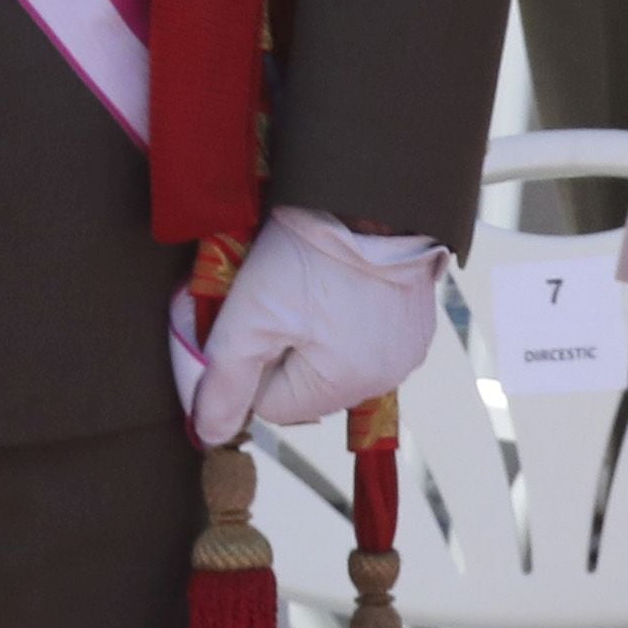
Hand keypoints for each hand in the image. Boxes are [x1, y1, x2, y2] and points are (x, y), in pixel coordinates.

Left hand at [176, 207, 447, 448]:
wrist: (369, 192)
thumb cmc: (309, 252)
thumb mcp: (250, 314)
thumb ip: (224, 380)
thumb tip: (208, 436)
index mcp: (344, 385)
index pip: (272, 404)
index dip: (255, 362)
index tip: (260, 316)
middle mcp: (384, 380)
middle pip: (308, 387)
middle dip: (289, 351)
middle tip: (286, 296)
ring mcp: (408, 354)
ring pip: (338, 365)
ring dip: (320, 337)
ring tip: (318, 286)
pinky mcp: (419, 325)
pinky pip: (370, 342)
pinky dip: (353, 321)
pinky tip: (347, 285)